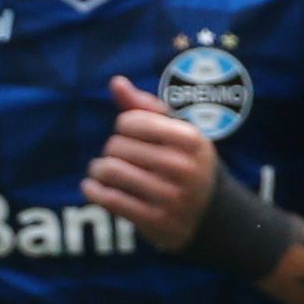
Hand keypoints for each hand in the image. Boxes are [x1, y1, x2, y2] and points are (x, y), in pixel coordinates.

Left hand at [77, 76, 218, 249]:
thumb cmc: (187, 163)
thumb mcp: (178, 132)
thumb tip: (116, 83)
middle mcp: (183, 167)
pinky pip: (111, 200)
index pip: (131, 121)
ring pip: (111, 172)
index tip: (129, 133)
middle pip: (117, 146)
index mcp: (190, 139)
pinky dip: (94, 191)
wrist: (211, 214)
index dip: (123, 126)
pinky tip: (92, 187)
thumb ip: (146, 106)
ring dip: (98, 170)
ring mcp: (170, 197)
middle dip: (111, 149)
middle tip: (116, 156)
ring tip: (101, 170)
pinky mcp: (155, 221)